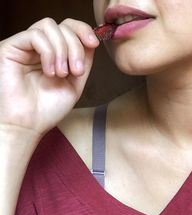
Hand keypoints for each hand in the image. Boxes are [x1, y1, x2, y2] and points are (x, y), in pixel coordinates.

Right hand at [0, 18, 99, 136]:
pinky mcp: (11, 48)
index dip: (83, 30)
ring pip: (49, 26)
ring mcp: (25, 47)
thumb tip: (91, 42)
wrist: (29, 125)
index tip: (94, 43)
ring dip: (62, 50)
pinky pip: (35, 35)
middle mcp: (40, 48)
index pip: (69, 28)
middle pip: (63, 26)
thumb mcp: (75, 84)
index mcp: (55, 54)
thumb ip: (83, 63)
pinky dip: (49, 53)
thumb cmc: (48, 109)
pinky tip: (49, 71)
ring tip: (61, 74)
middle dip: (76, 47)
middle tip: (75, 71)